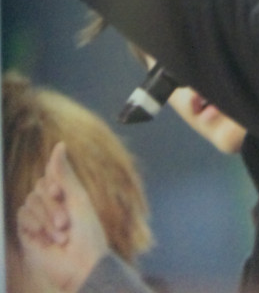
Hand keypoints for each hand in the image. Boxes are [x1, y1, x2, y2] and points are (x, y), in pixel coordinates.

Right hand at [17, 142, 108, 292]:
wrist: (80, 264)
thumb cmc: (87, 231)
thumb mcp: (78, 197)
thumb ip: (63, 172)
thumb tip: (60, 144)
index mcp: (66, 192)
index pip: (50, 174)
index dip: (53, 182)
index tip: (61, 195)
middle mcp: (51, 203)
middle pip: (38, 187)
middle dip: (52, 206)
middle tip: (65, 224)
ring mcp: (39, 217)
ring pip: (30, 201)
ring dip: (45, 219)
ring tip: (60, 235)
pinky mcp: (28, 232)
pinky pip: (22, 216)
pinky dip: (34, 225)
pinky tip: (43, 238)